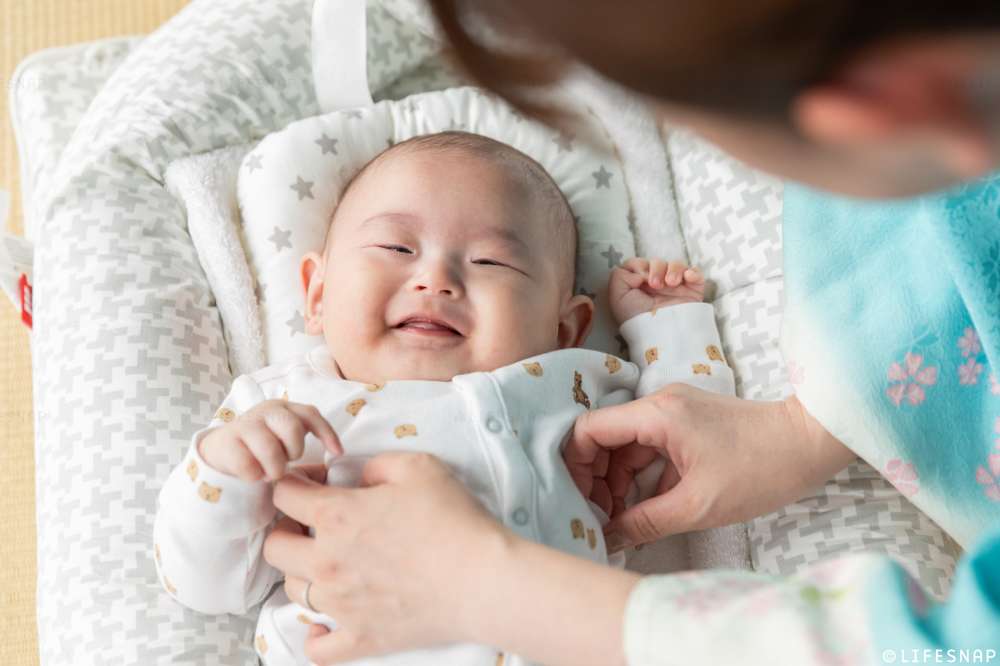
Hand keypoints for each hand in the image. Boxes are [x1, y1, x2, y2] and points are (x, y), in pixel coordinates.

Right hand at [198, 400, 340, 481]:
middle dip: (294, 452)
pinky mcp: (227, 441)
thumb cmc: (262, 446)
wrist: (221, 449)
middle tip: (285, 462)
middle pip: (292, 429)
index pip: (310, 415)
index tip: (338, 453)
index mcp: (285, 408)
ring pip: (270, 449)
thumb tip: (334, 453)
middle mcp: (267, 411)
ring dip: (274, 468)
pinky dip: (254, 475)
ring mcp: (246, 424)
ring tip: (269, 473)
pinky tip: (253, 475)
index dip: (327, 433)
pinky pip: (248, 465)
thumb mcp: (283, 436)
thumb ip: (300, 437)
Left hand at [264, 453, 509, 662]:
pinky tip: (327, 620)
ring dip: (303, 572)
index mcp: (336, 515)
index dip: (295, 481)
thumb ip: (376, 464)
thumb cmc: (454, 520)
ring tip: (331, 564)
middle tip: (314, 524)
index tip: (315, 482)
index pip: (283, 494)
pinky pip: (317, 647)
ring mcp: (339, 605)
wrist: (483, 580)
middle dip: (287, 528)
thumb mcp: (418, 468)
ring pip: (290, 590)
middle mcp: (326, 561)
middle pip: (275, 545)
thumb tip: (357, 475)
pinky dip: (316, 634)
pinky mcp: (360, 637)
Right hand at [563, 383, 855, 550]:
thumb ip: (646, 523)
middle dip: (595, 478)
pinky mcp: (688, 424)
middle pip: (604, 437)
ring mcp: (674, 412)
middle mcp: (659, 405)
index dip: (575, 465)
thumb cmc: (762, 468)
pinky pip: (649, 449)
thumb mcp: (699, 506)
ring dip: (617, 481)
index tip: (579, 500)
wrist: (813, 442)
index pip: (589, 429)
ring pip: (626, 446)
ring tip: (622, 520)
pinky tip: (644, 508)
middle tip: (600, 517)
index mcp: (657, 414)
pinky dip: (640, 477)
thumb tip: (607, 540)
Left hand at [608, 257, 704, 325]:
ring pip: (676, 264)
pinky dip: (692, 272)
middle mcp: (658, 285)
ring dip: (673, 269)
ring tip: (671, 283)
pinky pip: (695, 273)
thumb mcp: (618, 297)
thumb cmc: (638, 319)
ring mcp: (676, 287)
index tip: (640, 279)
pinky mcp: (692, 291)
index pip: (640, 264)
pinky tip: (687, 278)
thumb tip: (638, 269)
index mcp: (640, 285)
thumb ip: (620, 275)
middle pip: (658, 262)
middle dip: (656, 269)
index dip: (640, 266)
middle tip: (656, 285)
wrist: (661, 333)